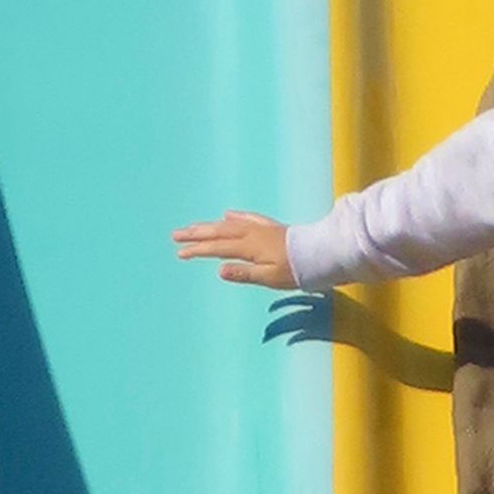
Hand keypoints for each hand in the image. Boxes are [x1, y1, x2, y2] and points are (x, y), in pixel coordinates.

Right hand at [174, 212, 298, 287]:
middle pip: (218, 231)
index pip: (216, 248)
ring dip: (210, 225)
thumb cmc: (293, 270)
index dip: (197, 250)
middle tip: (176, 235)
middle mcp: (250, 233)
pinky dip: (234, 216)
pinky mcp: (268, 226)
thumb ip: (243, 274)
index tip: (179, 253)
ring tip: (194, 226)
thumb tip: (218, 269)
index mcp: (248, 247)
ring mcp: (259, 227)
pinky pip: (246, 217)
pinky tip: (228, 214)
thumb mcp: (268, 278)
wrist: (317, 254)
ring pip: (228, 224)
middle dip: (196, 234)